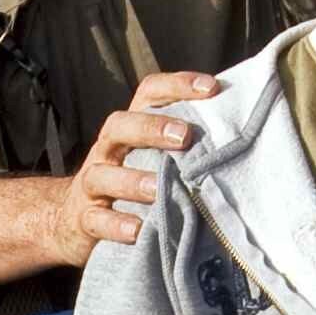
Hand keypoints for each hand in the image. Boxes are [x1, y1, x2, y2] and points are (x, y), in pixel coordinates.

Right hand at [60, 70, 220, 255]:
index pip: (148, 94)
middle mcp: (108, 150)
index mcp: (129, 129)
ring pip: (102, 175)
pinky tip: (137, 229)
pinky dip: (115, 224)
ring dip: (132, 180)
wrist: (74, 221)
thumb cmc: (130, 184)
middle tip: (184, 136)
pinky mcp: (85, 219)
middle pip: (120, 126)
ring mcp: (92, 185)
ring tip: (157, 188)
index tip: (211, 88)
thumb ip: (183, 144)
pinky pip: (96, 219)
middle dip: (151, 128)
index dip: (177, 86)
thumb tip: (242, 128)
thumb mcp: (152, 157)